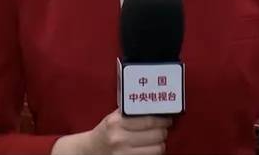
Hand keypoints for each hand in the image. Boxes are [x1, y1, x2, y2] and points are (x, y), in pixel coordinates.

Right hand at [52, 108, 171, 154]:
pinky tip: (149, 148)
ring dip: (160, 144)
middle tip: (163, 128)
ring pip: (157, 149)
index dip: (163, 120)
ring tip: (157, 139)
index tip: (168, 118)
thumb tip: (156, 107)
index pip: (149, 120)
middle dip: (163, 131)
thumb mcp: (114, 118)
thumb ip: (132, 112)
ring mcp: (123, 154)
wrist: (90, 150)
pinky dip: (153, 153)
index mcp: (116, 123)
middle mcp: (119, 139)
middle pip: (157, 135)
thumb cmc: (106, 132)